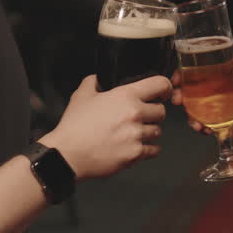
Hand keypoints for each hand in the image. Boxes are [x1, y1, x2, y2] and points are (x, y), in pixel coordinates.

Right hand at [39, 74, 171, 180]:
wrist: (68, 154)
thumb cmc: (74, 126)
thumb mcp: (82, 95)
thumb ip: (94, 82)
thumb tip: (100, 78)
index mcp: (125, 96)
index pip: (160, 84)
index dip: (165, 87)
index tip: (163, 92)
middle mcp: (135, 114)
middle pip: (161, 111)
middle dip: (153, 113)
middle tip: (141, 117)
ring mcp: (136, 135)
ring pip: (158, 131)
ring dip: (149, 131)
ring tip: (134, 133)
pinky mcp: (135, 154)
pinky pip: (154, 150)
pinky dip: (147, 149)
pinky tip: (135, 146)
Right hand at [172, 63, 232, 161]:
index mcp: (225, 81)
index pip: (202, 72)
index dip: (186, 73)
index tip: (178, 76)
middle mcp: (216, 93)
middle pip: (191, 90)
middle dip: (179, 94)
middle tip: (177, 99)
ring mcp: (214, 109)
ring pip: (192, 108)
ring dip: (188, 113)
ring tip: (194, 122)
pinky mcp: (215, 124)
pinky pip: (200, 123)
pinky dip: (198, 126)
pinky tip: (203, 129)